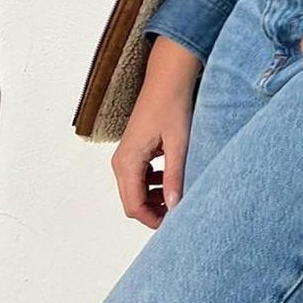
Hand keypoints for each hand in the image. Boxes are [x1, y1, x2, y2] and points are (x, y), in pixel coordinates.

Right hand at [111, 35, 201, 227]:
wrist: (168, 78)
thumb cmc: (172, 105)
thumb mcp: (179, 143)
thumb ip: (175, 175)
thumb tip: (176, 206)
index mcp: (127, 162)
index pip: (134, 206)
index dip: (153, 220)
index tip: (175, 225)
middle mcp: (121, 161)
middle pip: (133, 201)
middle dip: (155, 210)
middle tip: (181, 212)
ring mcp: (126, 156)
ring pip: (136, 190)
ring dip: (156, 197)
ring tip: (180, 192)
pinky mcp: (135, 150)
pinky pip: (140, 176)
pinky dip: (155, 183)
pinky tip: (173, 176)